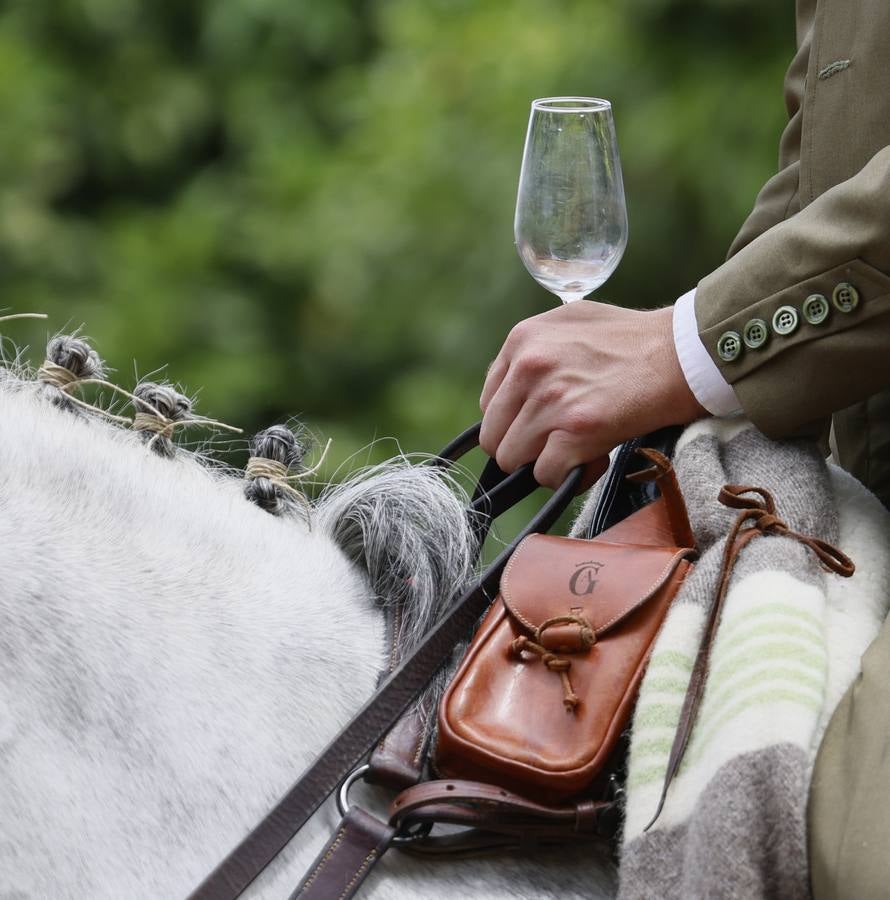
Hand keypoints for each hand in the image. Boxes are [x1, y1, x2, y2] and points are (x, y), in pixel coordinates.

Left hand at [479, 302, 707, 488]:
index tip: (537, 426)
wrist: (682, 353)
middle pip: (495, 437)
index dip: (513, 422)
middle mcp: (528, 367)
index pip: (489, 404)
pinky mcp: (576, 430)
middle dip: (524, 447)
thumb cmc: (632, 340)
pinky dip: (568, 477)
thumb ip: (533, 351)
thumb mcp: (569, 324)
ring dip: (545, 462)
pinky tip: (593, 459)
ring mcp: (550, 400)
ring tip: (578, 449)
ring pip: (515, 459)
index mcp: (521, 340)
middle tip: (557, 443)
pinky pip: (547, 474)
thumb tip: (511, 392)